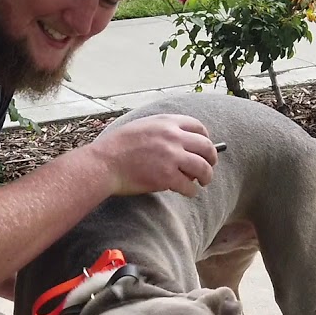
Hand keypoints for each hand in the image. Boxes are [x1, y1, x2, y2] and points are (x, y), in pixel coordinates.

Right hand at [88, 114, 219, 196]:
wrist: (104, 163)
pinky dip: (191, 191)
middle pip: (206, 147)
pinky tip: (188, 192)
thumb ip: (163, 130)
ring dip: (206, 176)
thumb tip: (182, 143)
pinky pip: (189, 186)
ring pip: (203, 168)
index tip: (205, 147)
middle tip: (209, 167)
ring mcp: (171, 157)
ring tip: (203, 182)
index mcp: (166, 122)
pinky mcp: (167, 177)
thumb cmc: (118, 147)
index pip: (198, 127)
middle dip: (211, 158)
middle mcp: (172, 137)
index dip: (205, 138)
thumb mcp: (142, 126)